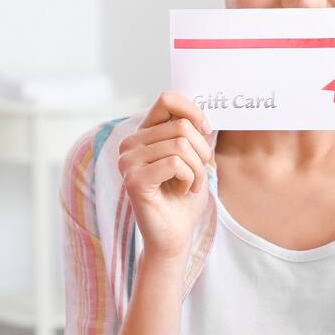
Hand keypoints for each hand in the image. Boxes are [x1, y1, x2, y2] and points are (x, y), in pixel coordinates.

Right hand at [117, 91, 214, 261]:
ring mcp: (128, 162)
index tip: (206, 133)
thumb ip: (195, 133)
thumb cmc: (184, 197)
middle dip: (201, 151)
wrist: (175, 235)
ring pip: (180, 144)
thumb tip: (204, 113)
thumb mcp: (195, 158)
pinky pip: (175, 163)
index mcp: (142, 134)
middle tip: (198, 174)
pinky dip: (190, 178)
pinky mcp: (134, 180)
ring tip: (191, 185)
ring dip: (197, 169)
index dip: (193, 112)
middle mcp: (129, 144)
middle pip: (181, 125)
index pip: (167, 99)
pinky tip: (182, 191)